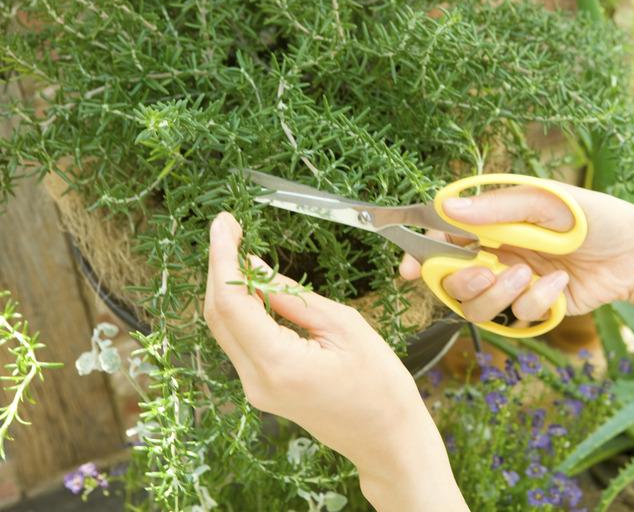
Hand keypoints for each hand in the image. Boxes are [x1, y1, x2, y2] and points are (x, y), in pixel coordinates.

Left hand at [204, 212, 466, 510]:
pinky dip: (240, 308)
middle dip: (218, 266)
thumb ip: (291, 295)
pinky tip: (253, 285)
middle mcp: (256, 380)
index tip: (223, 222)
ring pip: (224, 327)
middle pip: (217, 314)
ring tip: (237, 247)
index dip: (221, 257)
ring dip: (226, 286)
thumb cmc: (380, 384)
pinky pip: (240, 341)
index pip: (230, 302)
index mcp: (278, 364)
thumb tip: (253, 265)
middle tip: (229, 226)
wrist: (388, 439)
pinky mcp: (262, 388)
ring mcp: (255, 389)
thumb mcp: (343, 325)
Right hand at [400, 184, 633, 322]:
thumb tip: (445, 208)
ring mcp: (511, 284)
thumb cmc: (592, 217)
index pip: (440, 239)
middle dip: (464, 282)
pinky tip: (560, 286)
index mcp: (489, 224)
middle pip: (451, 282)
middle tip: (488, 272)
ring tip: (531, 277)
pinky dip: (537, 304)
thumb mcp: (544, 203)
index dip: (420, 255)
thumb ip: (495, 209)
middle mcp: (494, 254)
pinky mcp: (531, 308)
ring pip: (477, 307)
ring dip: (499, 295)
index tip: (409, 270)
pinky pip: (517, 318)